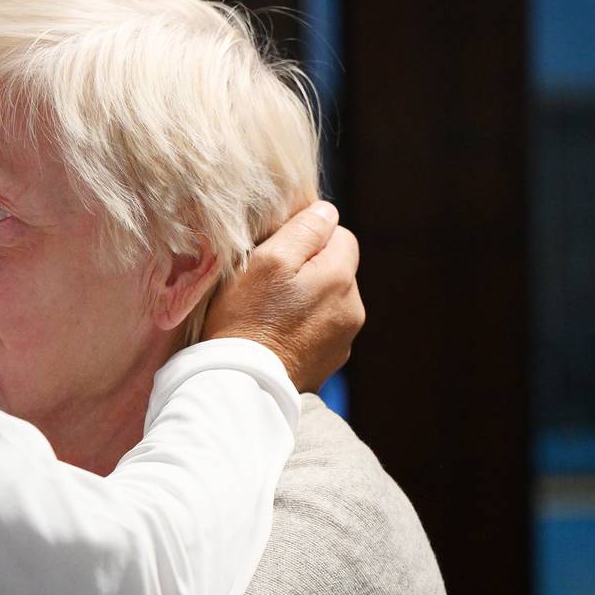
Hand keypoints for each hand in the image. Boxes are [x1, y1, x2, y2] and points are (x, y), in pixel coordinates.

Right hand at [202, 200, 363, 390]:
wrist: (242, 382)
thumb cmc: (247, 317)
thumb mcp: (268, 260)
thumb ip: (304, 230)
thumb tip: (327, 211)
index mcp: (341, 278)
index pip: (341, 235)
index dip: (309, 237)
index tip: (277, 252)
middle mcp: (352, 308)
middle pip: (336, 268)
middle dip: (309, 268)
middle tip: (269, 282)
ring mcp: (343, 339)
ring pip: (328, 299)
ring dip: (306, 297)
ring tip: (270, 310)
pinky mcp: (329, 361)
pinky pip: (320, 328)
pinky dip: (303, 325)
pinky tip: (276, 333)